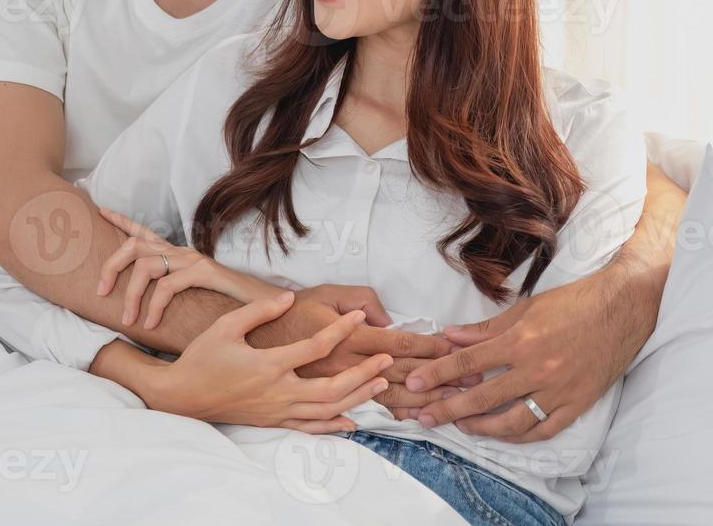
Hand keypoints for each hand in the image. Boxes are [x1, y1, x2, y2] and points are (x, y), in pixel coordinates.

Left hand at [95, 208, 279, 326]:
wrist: (266, 306)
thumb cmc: (228, 306)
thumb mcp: (192, 296)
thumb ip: (172, 293)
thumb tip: (145, 305)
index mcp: (178, 254)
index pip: (144, 232)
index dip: (122, 221)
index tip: (101, 211)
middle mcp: (183, 252)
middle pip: (135, 244)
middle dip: (111, 265)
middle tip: (100, 292)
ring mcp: (193, 260)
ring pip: (146, 266)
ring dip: (131, 294)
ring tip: (128, 320)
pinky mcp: (204, 273)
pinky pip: (167, 285)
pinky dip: (154, 306)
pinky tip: (151, 324)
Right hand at [145, 290, 393, 433]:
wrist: (182, 395)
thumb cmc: (203, 357)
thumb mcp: (227, 326)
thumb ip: (260, 311)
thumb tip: (288, 297)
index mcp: (268, 364)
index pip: (316, 347)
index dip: (341, 330)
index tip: (358, 317)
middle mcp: (278, 392)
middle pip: (333, 388)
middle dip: (363, 374)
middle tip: (386, 360)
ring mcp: (276, 411)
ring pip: (327, 411)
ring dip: (357, 398)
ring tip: (379, 384)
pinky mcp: (272, 422)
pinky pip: (310, 428)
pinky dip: (334, 426)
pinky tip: (352, 422)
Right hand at [284, 285, 480, 414]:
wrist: (248, 341)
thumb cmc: (289, 313)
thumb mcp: (326, 293)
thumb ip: (360, 301)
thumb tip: (385, 318)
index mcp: (345, 339)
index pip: (396, 345)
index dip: (427, 346)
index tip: (452, 348)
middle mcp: (340, 368)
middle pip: (395, 377)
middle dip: (433, 377)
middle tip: (464, 380)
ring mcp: (328, 390)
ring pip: (379, 401)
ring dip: (414, 403)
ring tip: (443, 404)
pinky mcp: (315, 404)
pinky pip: (349, 416)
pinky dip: (375, 418)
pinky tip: (395, 419)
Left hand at [406, 262, 653, 441]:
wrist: (622, 309)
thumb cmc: (572, 303)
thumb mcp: (525, 308)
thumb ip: (486, 328)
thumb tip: (450, 336)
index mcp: (520, 340)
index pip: (468, 361)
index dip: (437, 374)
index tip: (413, 383)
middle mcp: (537, 368)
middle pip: (483, 396)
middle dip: (448, 408)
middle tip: (424, 417)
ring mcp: (558, 389)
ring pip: (512, 421)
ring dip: (482, 428)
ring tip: (461, 427)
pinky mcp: (578, 403)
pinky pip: (544, 429)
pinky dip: (520, 436)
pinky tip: (502, 434)